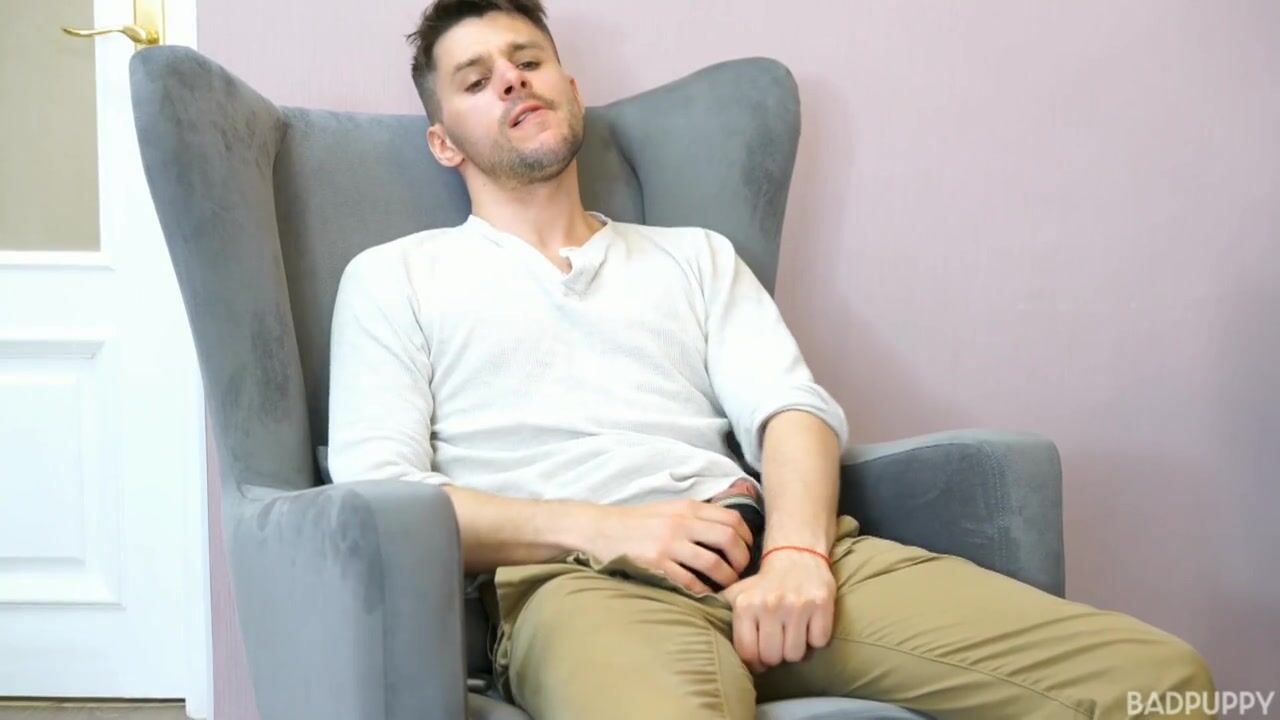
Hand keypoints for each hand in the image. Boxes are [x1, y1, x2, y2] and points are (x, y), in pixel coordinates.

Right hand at [585, 499, 752, 594]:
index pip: (732, 519)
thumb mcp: (670, 509)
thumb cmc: (638, 521)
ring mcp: (669, 544)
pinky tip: (703, 593)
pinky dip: (702, 590)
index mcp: (687, 508)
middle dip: (741, 559)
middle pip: (728, 539)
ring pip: (713, 563)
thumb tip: (729, 530)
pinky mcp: (656, 564)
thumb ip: (697, 516)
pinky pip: (689, 581)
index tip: (746, 550)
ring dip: (726, 578)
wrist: (601, 529)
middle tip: (740, 572)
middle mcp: (681, 523)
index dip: (747, 537)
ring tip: (725, 585)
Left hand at [721, 549, 835, 673]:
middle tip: (777, 641)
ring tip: (791, 632)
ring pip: (796, 654)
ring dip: (795, 648)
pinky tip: (808, 623)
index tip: (759, 655)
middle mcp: (770, 604)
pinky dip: (815, 638)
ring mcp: (797, 604)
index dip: (755, 661)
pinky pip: (819, 642)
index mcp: (746, 604)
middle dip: (775, 655)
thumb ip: (718, 612)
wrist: (796, 555)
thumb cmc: (764, 583)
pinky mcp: (821, 604)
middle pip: (773, 658)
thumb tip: (696, 635)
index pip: (748, 654)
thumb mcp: (736, 593)